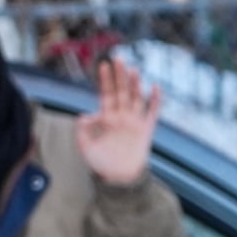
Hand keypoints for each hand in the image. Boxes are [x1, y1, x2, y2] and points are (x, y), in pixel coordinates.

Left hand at [78, 54, 157, 186]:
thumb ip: (82, 131)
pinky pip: (152, 112)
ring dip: (135, 84)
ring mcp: (134, 122)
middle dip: (119, 75)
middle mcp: (121, 116)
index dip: (105, 80)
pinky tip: (155, 88)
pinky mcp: (146, 130)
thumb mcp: (85, 147)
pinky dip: (154, 100)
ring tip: (133, 70)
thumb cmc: (101, 164)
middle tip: (118, 57)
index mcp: (107, 118)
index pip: (106, 94)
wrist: (119, 178)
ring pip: (136, 98)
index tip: (103, 65)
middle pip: (121, 91)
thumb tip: (83, 115)